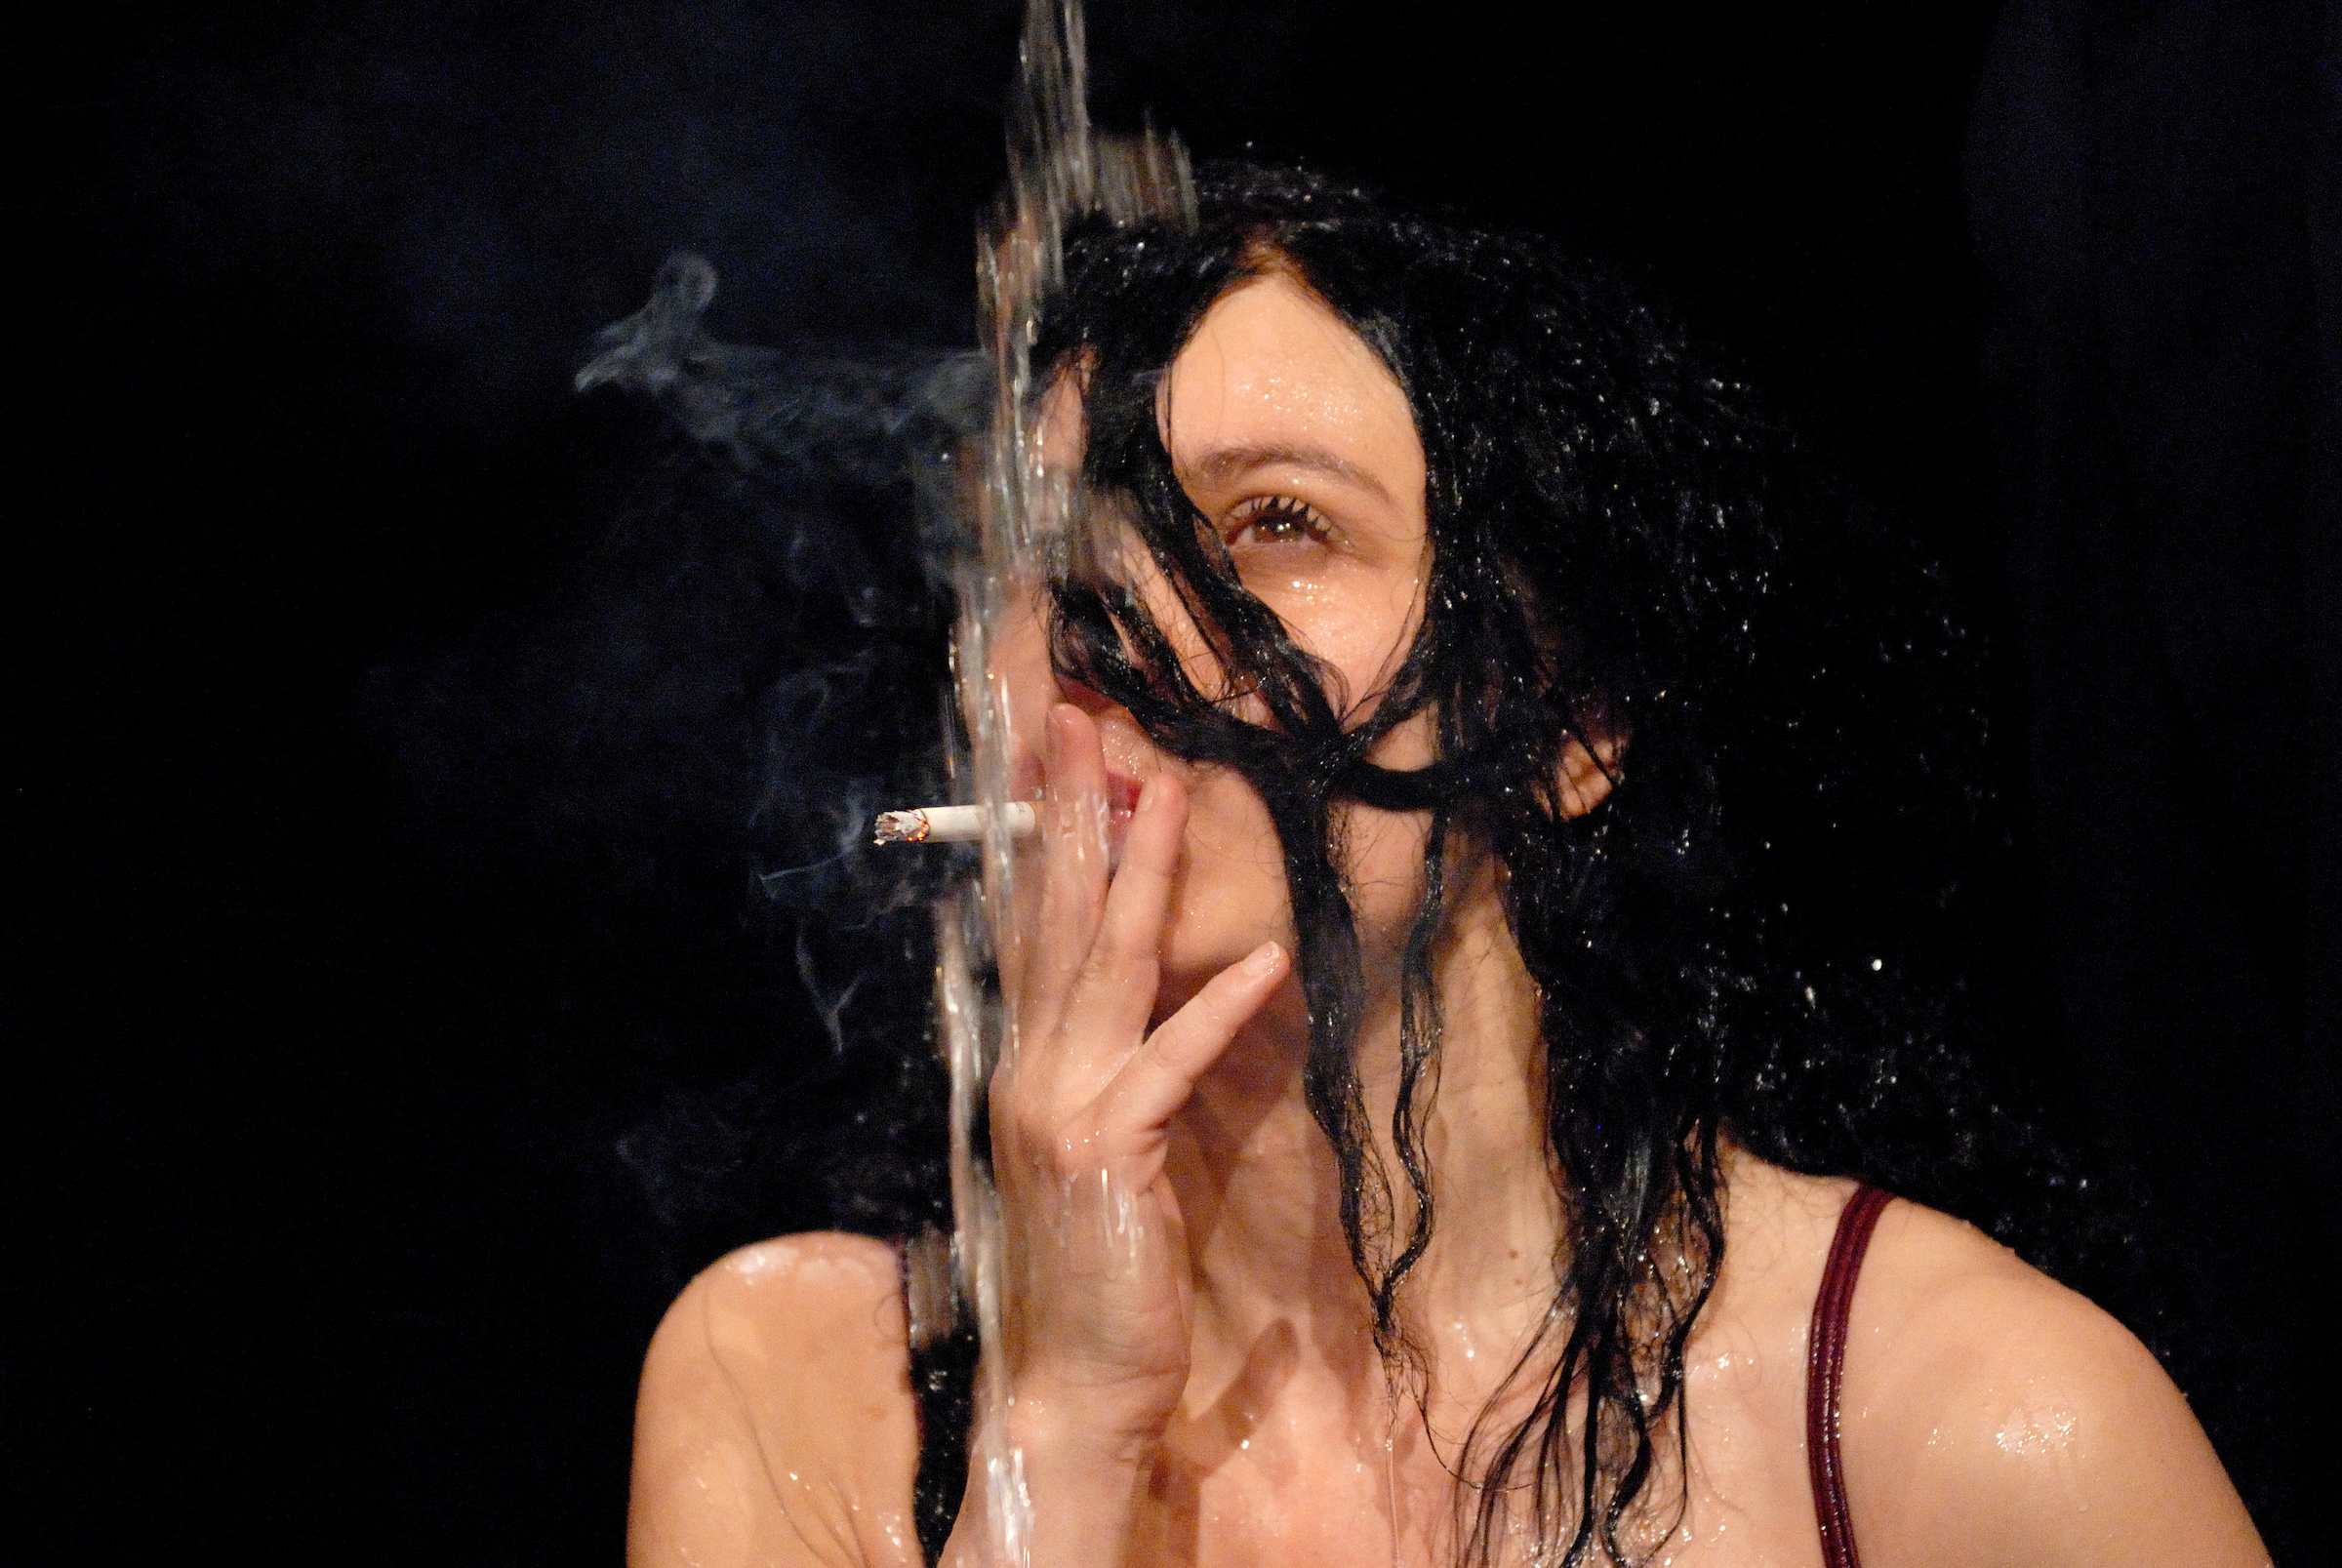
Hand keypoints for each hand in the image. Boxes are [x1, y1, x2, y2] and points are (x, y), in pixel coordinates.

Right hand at [987, 703, 1289, 1459]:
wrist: (1072, 1384)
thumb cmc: (1097, 1272)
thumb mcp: (1094, 1153)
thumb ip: (1108, 1075)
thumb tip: (1142, 1004)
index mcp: (1028, 1067)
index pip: (1034, 931)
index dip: (1045, 841)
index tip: (1062, 761)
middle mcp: (1031, 1071)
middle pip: (1053, 920)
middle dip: (1068, 814)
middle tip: (1080, 723)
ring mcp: (1062, 1106)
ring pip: (1104, 965)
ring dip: (1139, 872)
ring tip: (1164, 790)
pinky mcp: (1110, 1150)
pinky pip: (1167, 1061)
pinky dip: (1214, 1008)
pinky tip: (1262, 958)